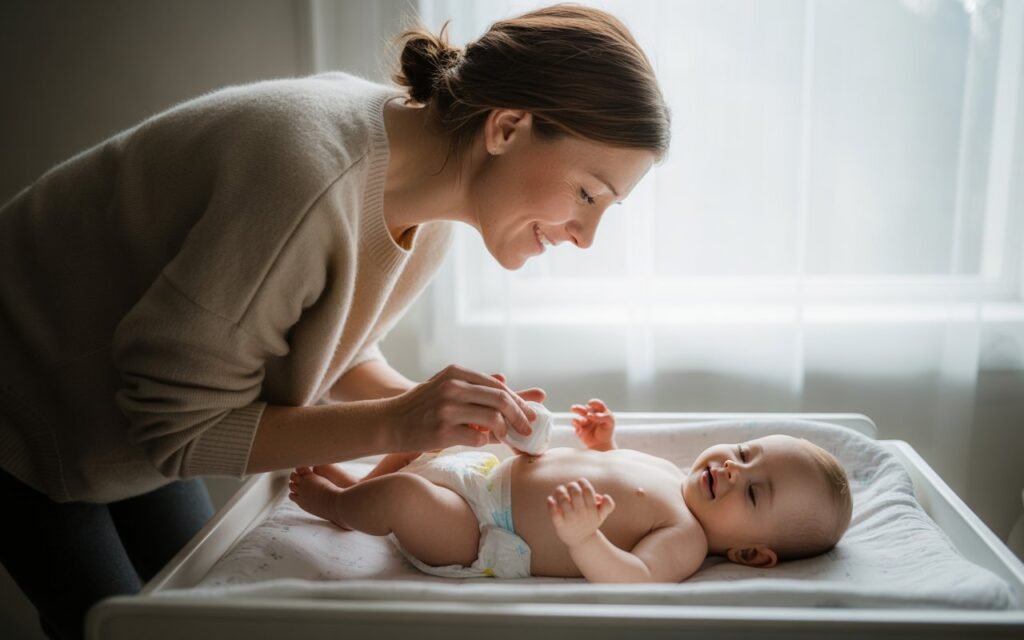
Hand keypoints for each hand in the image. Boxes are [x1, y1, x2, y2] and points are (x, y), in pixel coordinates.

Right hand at [389, 365, 540, 451]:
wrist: (390, 422)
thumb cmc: (422, 406)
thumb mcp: (446, 386)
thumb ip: (475, 386)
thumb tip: (506, 381)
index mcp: (456, 373)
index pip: (497, 386)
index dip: (518, 400)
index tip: (529, 413)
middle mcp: (453, 387)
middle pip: (501, 400)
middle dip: (520, 416)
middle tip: (527, 428)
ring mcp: (447, 409)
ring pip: (493, 419)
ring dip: (503, 431)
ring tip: (503, 436)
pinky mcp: (443, 431)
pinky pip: (477, 438)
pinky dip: (484, 442)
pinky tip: (478, 441)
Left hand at [547, 478, 614, 546]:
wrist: (581, 541)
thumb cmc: (590, 522)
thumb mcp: (602, 515)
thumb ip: (608, 505)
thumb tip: (601, 497)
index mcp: (593, 510)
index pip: (588, 491)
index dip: (583, 483)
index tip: (580, 481)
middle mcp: (582, 514)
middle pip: (575, 493)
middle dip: (571, 486)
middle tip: (570, 486)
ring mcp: (570, 520)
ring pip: (563, 500)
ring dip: (560, 491)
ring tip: (559, 490)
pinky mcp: (560, 525)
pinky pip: (554, 513)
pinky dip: (551, 504)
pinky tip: (550, 499)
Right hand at [570, 398, 615, 449]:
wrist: (602, 445)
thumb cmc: (607, 432)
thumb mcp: (610, 422)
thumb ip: (603, 417)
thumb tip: (590, 414)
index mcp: (600, 411)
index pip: (597, 404)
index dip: (593, 402)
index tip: (590, 404)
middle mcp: (591, 414)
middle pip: (585, 408)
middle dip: (580, 407)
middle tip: (577, 409)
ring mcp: (584, 421)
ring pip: (578, 413)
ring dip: (576, 410)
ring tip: (573, 409)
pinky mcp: (579, 428)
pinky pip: (575, 423)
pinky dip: (576, 423)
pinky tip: (580, 428)